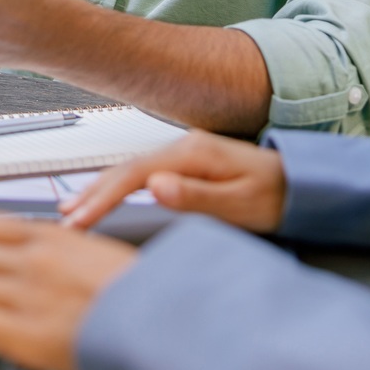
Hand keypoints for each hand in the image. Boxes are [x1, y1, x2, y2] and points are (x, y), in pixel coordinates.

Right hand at [60, 131, 286, 233]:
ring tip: (74, 211)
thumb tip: (154, 186)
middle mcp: (184, 147)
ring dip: (101, 190)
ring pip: (131, 170)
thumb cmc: (279, 197)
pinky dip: (119, 187)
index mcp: (193, 154)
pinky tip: (107, 198)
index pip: (134, 175)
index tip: (79, 222)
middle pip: (125, 169)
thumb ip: (197, 196)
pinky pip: (143, 174)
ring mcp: (185, 152)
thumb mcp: (242, 204)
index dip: (103, 198)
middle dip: (92, 193)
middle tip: (64, 221)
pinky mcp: (188, 163)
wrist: (305, 184)